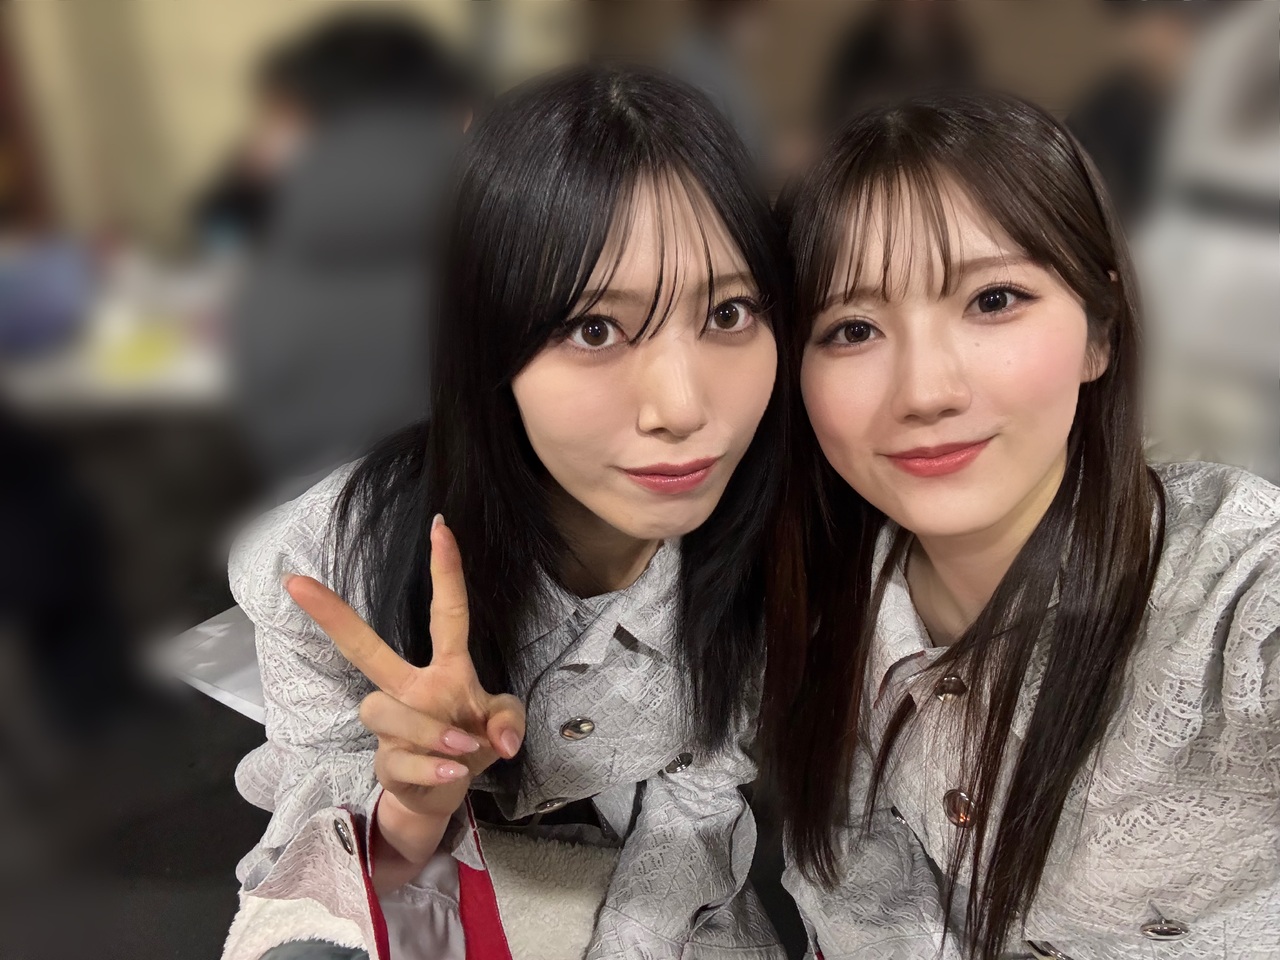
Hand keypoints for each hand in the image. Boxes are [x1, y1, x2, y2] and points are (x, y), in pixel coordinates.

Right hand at [284, 516, 525, 818]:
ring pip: (391, 714)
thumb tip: (502, 737)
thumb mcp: (505, 726)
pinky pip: (402, 759)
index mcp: (445, 669)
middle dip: (333, 616)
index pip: (447, 613)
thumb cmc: (473, 743)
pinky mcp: (388, 761)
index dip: (446, 571)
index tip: (440, 526)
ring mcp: (394, 724)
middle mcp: (411, 688)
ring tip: (464, 750)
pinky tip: (453, 772)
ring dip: (432, 732)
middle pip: (365, 648)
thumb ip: (510, 721)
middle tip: (296, 583)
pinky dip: (432, 769)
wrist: (445, 794)